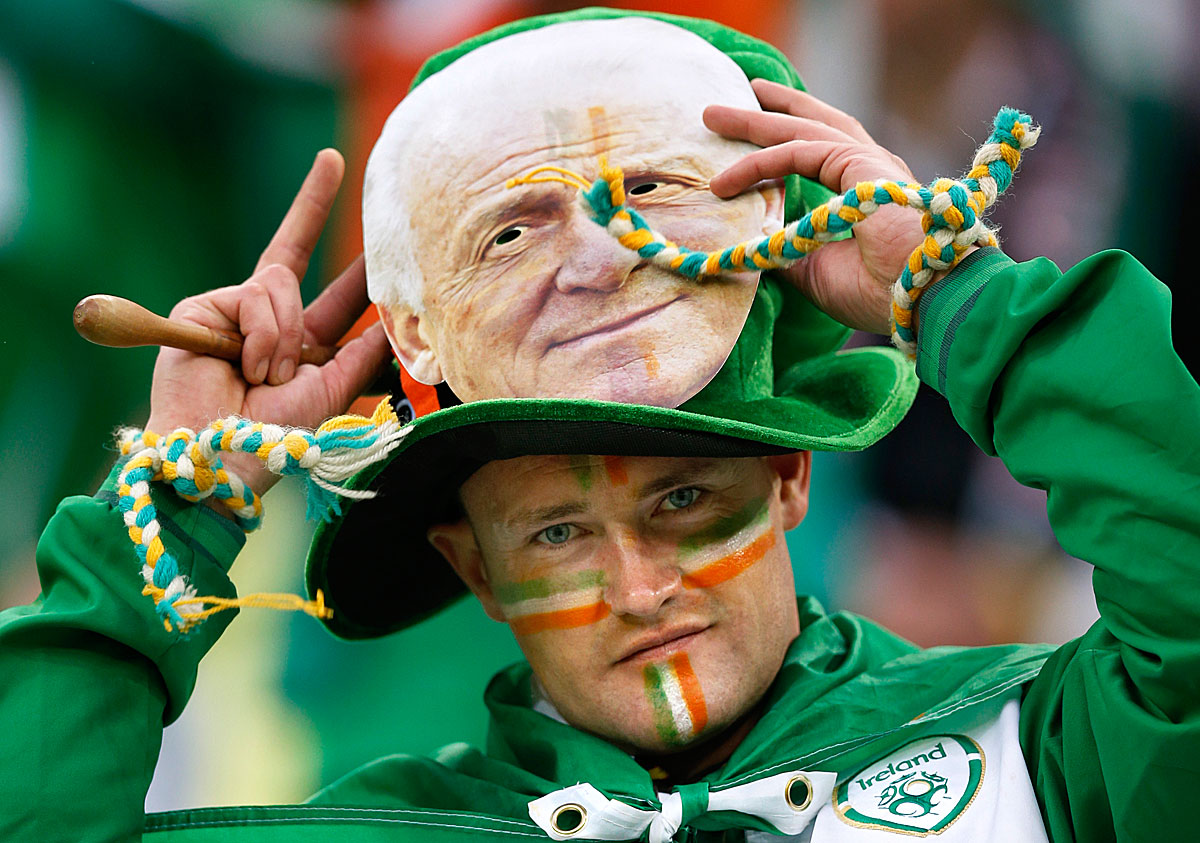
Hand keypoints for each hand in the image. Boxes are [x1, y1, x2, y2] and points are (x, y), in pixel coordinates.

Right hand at [145, 149, 391, 493]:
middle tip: (334, 158)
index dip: (355, 264)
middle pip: (293, 249)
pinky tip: (246, 368)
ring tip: (267, 377)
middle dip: (313, 200)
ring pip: (280, 285)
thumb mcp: (332, 392)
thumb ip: (361, 356)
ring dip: (283, 338)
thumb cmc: (276, 435)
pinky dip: (260, 337)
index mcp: (304, 343)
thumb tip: (391, 327)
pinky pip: (254, 297)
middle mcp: (270, 320)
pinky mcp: (205, 308)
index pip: (337, 293)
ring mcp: (235, 310)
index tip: (378, 231)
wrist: (223, 455)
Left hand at [704, 80, 924, 334]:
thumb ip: (785, 248)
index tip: (742, 142)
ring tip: (712, 115)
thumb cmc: (879, 292)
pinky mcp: (860, 165)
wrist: (922, 300)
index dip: (779, 143)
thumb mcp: (813, 270)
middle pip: (810, 126)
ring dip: (753, 123)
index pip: (818, 151)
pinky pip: (797, 153)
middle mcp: (869, 169)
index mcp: (866, 190)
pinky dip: (758, 164)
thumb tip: (750, 242)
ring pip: (800, 130)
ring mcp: (867, 163)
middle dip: (765, 115)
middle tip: (722, 109)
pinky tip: (724, 181)